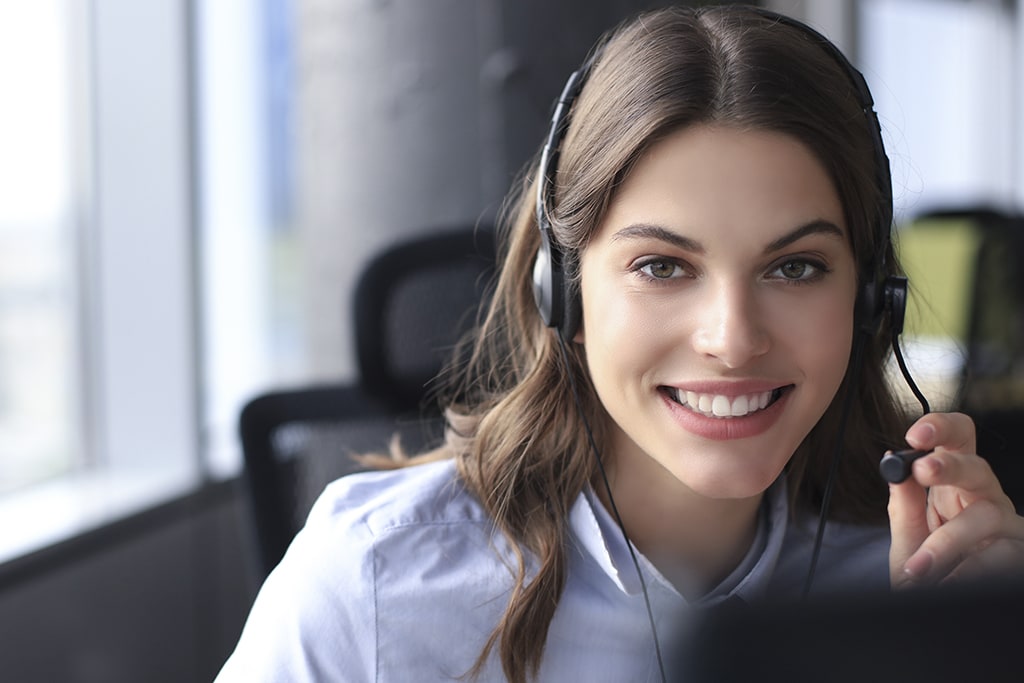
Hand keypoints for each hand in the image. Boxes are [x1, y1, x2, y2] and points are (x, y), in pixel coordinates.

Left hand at [888, 412, 1023, 587]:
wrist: (939, 619)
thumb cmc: (929, 575)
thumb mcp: (908, 538)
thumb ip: (904, 503)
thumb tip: (892, 461)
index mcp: (955, 488)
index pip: (959, 441)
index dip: (943, 428)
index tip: (916, 435)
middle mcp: (986, 501)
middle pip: (979, 468)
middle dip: (950, 465)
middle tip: (923, 469)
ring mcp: (1008, 529)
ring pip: (986, 516)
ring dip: (946, 542)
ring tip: (918, 567)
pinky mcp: (1020, 556)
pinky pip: (1003, 555)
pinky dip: (969, 569)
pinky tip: (947, 581)